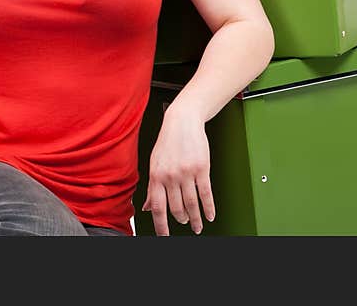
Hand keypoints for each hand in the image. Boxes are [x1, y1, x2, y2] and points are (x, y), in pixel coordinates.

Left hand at [142, 104, 215, 235]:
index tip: (164, 236)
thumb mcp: (154, 163)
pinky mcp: (201, 168)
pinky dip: (209, 208)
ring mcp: (186, 173)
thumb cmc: (168, 141)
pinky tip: (210, 215)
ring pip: (191, 204)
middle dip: (181, 220)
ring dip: (195, 218)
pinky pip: (206, 194)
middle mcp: (170, 176)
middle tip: (185, 223)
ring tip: (197, 225)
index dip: (160, 226)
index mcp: (156, 176)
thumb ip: (152, 187)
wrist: (182, 121)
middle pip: (176, 208)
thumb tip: (147, 207)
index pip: (157, 207)